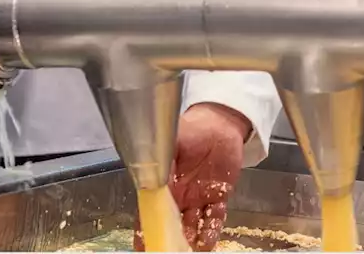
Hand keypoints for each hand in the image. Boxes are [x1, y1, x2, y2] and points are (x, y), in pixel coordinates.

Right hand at [135, 103, 250, 251]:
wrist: (220, 123)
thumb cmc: (192, 129)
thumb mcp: (171, 142)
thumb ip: (161, 160)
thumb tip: (151, 176)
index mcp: (163, 184)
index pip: (150, 212)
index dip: (146, 231)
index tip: (143, 246)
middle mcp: (179, 195)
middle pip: (172, 224)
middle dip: (170, 240)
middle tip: (170, 252)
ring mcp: (198, 197)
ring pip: (193, 225)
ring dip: (190, 240)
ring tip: (188, 252)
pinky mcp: (219, 194)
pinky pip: (214, 216)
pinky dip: (211, 230)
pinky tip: (208, 243)